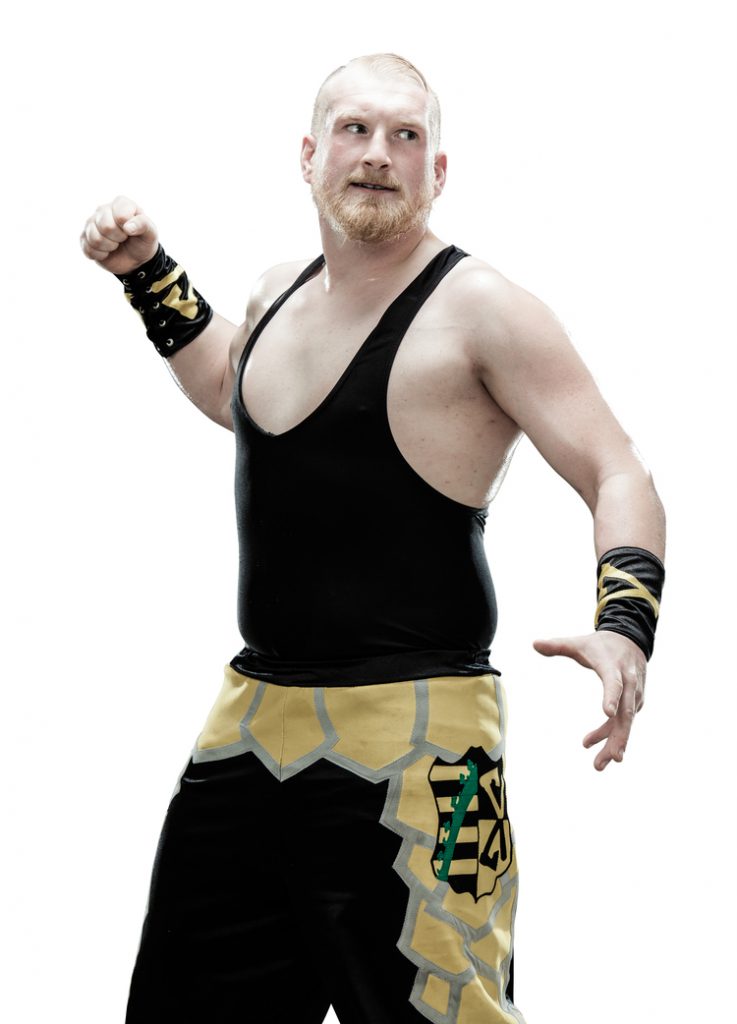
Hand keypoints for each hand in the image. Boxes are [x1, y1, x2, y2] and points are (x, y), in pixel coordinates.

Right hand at [79, 194, 158, 275]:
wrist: (135, 260)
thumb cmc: (142, 241)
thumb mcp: (150, 233)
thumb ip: (143, 224)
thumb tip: (127, 227)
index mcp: (120, 204)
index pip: (120, 215)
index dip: (127, 228)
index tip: (132, 231)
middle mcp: (103, 210)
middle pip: (105, 226)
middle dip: (118, 238)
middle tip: (124, 238)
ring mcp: (91, 224)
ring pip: (95, 238)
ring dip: (109, 247)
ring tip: (115, 245)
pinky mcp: (85, 238)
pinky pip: (88, 248)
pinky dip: (101, 255)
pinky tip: (107, 252)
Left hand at [533, 630, 645, 770]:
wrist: (631, 640)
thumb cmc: (601, 645)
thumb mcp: (579, 643)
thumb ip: (558, 645)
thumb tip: (534, 643)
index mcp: (613, 667)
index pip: (614, 683)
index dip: (611, 696)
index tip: (606, 712)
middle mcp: (628, 683)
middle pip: (626, 713)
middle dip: (619, 736)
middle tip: (614, 758)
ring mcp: (633, 695)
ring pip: (625, 723)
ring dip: (614, 743)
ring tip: (599, 764)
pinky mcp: (634, 703)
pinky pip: (622, 722)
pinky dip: (609, 735)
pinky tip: (591, 744)